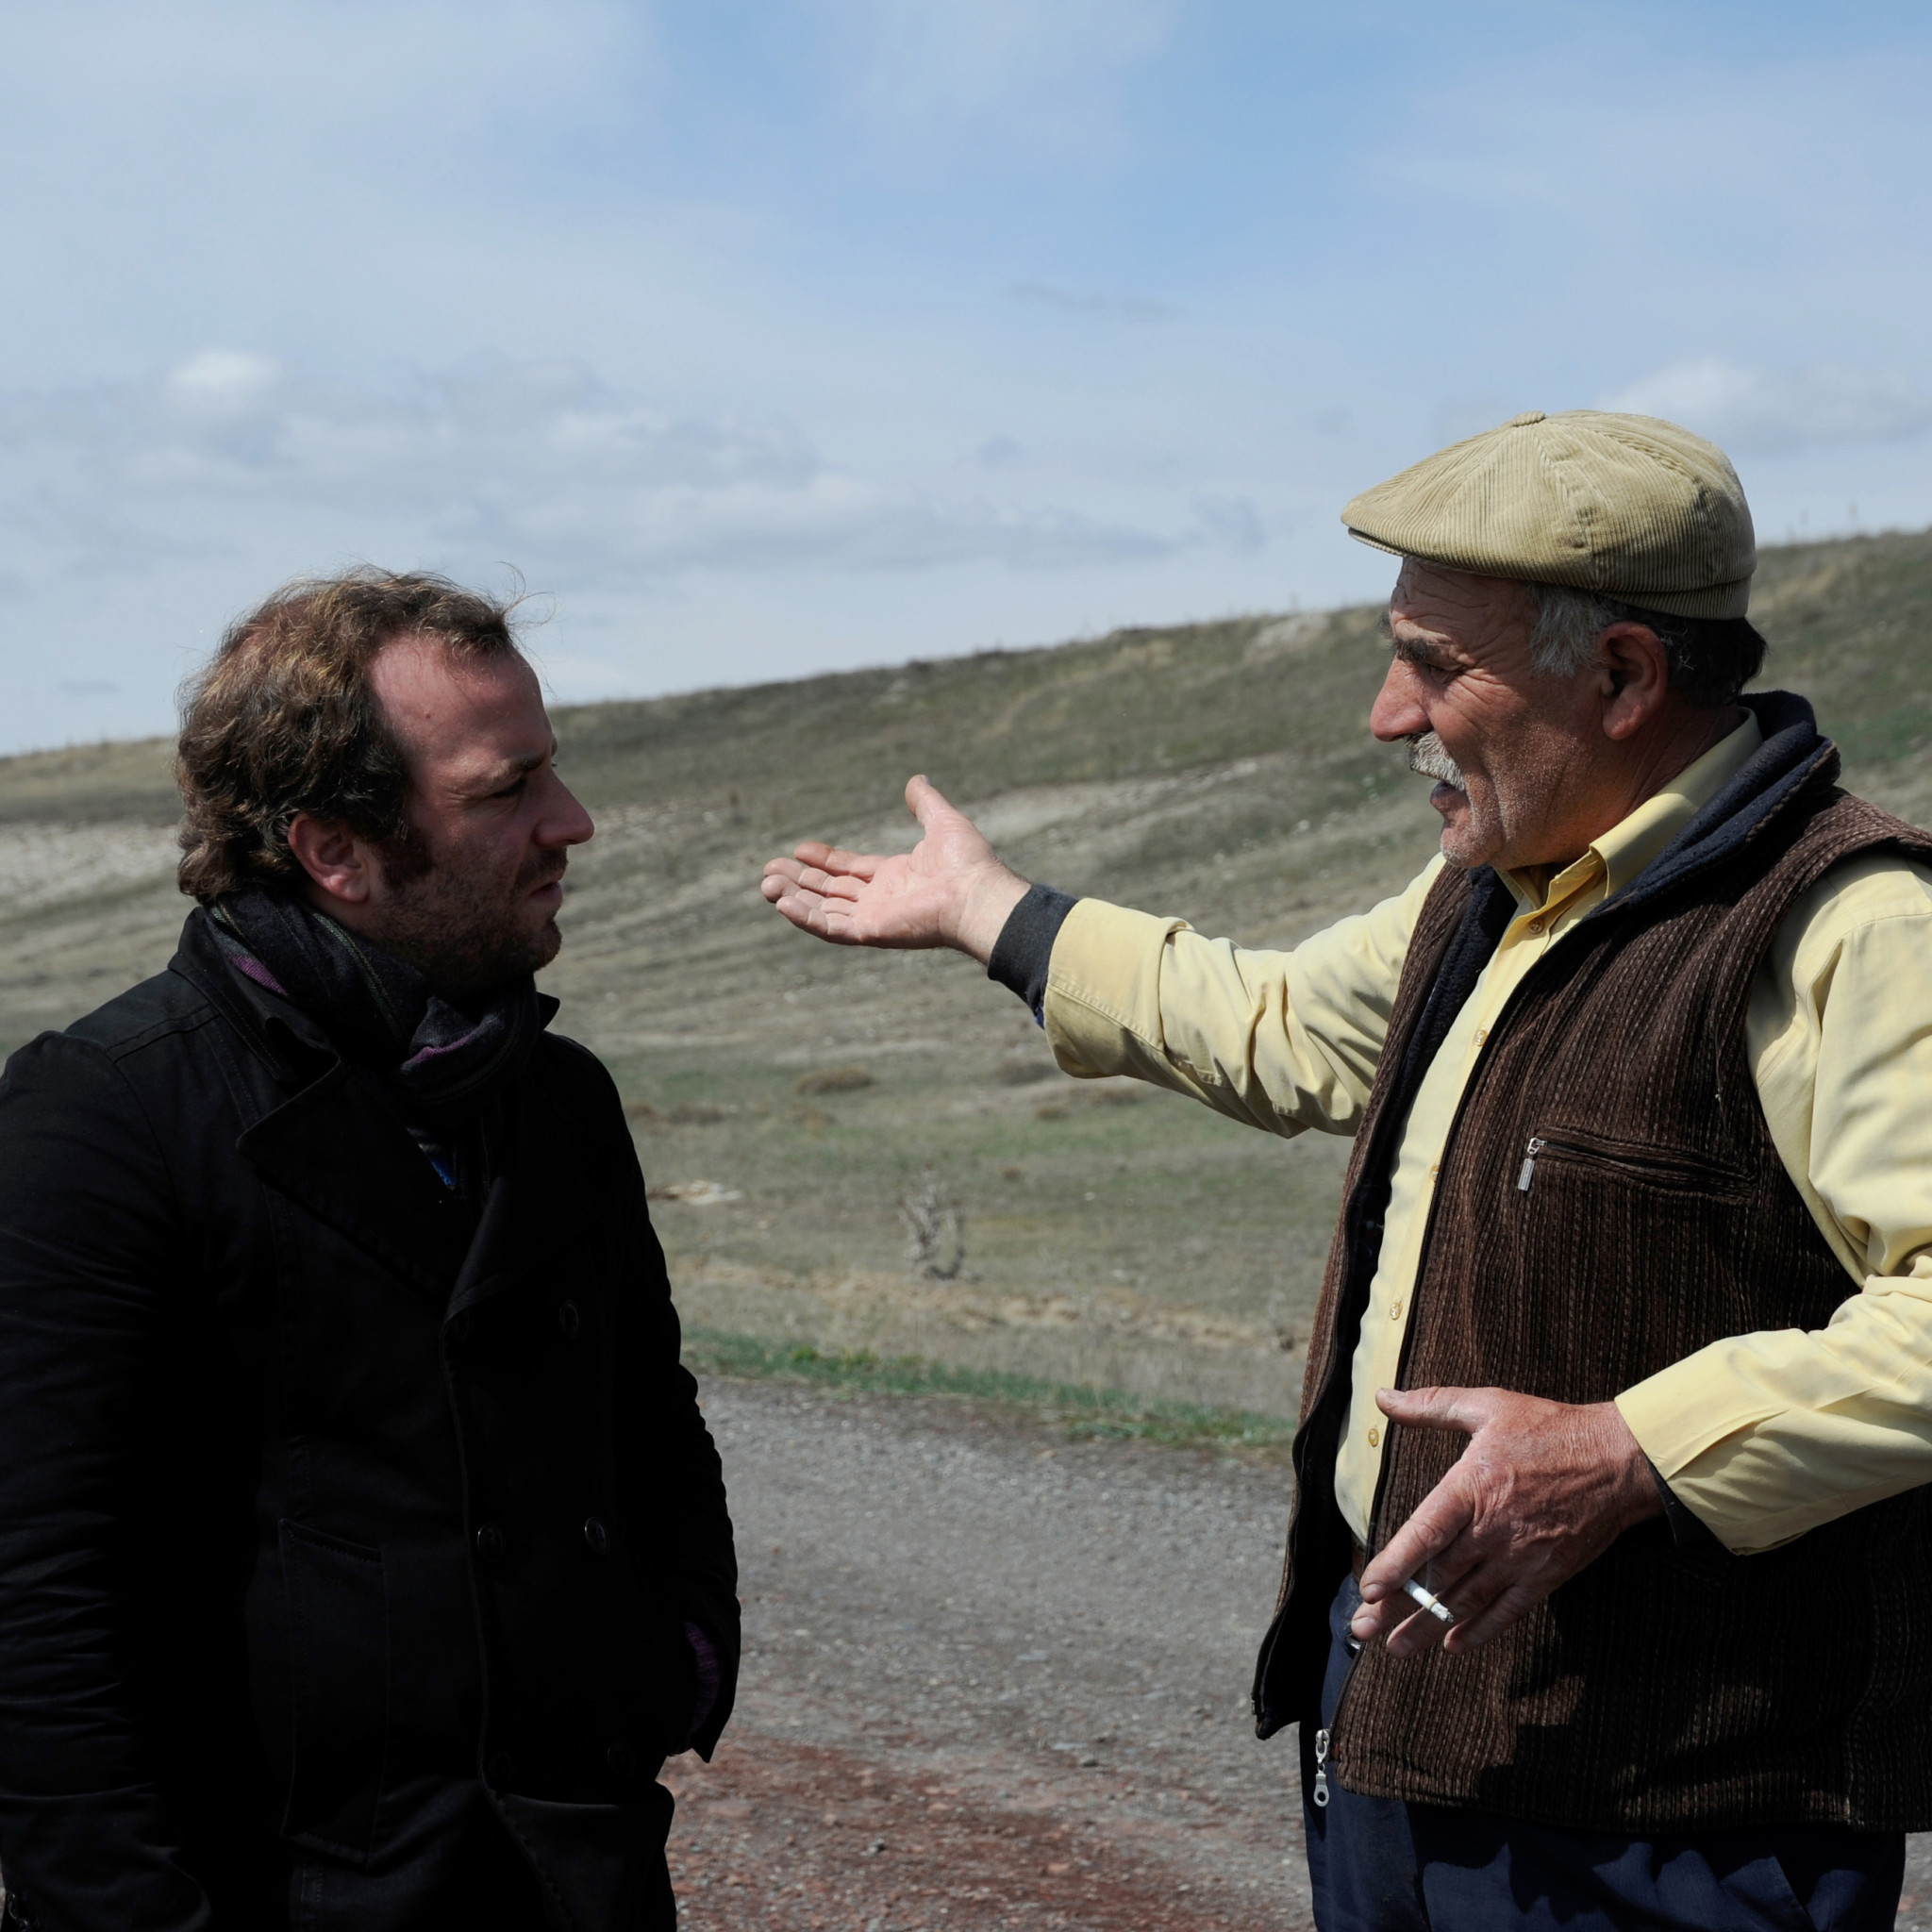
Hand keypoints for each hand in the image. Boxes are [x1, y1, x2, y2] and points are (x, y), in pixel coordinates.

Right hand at [760, 775, 1029, 961]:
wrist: (976, 893)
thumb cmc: (966, 863)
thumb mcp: (942, 822)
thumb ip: (925, 803)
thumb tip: (916, 780)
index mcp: (894, 878)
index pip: (849, 871)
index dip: (823, 861)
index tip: (798, 849)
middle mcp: (881, 900)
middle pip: (830, 891)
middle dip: (799, 880)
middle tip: (768, 870)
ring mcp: (874, 918)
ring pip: (824, 910)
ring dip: (794, 898)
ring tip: (765, 885)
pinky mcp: (870, 932)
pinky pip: (830, 927)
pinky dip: (805, 918)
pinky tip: (782, 904)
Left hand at [1350, 1386, 1661, 1658]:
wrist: (1617, 1459)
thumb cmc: (1549, 1429)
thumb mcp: (1487, 1405)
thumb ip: (1432, 1404)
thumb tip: (1383, 1397)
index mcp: (1473, 1486)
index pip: (1426, 1532)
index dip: (1395, 1563)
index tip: (1368, 1587)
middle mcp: (1493, 1528)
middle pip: (1438, 1574)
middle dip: (1398, 1604)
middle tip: (1363, 1628)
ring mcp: (1521, 1557)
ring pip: (1467, 1599)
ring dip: (1429, 1625)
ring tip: (1397, 1647)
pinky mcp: (1547, 1575)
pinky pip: (1508, 1611)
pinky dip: (1479, 1629)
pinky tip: (1453, 1644)